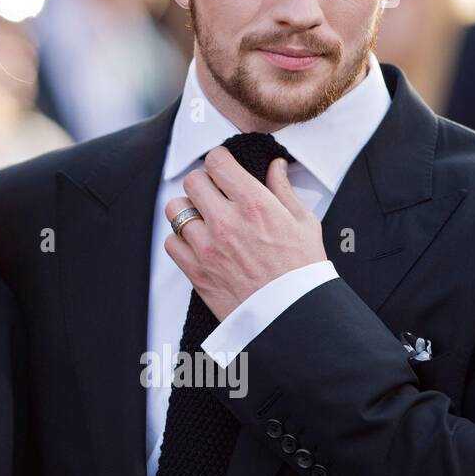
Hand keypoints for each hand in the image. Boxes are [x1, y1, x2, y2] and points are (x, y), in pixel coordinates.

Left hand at [163, 147, 326, 319]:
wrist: (292, 315)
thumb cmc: (301, 270)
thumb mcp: (303, 222)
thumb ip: (283, 189)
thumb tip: (274, 165)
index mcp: (254, 204)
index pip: (217, 162)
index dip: (218, 160)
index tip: (222, 167)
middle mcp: (226, 221)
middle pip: (192, 180)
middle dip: (204, 183)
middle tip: (215, 194)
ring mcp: (207, 246)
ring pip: (175, 208)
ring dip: (187, 210)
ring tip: (204, 219)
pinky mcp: (195, 269)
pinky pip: (170, 241)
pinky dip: (181, 240)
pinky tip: (199, 243)